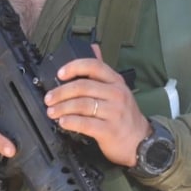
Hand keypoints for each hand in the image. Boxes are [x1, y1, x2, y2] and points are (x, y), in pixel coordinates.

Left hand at [45, 44, 148, 167]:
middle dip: (61, 92)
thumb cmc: (124, 115)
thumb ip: (102, 72)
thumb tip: (93, 48)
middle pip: (83, 87)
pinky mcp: (110, 130)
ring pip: (82, 105)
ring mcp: (114, 112)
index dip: (74, 67)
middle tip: (49, 98)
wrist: (140, 141)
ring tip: (52, 111)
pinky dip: (71, 122)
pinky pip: (86, 123)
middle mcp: (117, 94)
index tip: (59, 74)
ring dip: (62, 107)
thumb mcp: (117, 90)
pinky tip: (63, 122)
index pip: (94, 66)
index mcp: (116, 81)